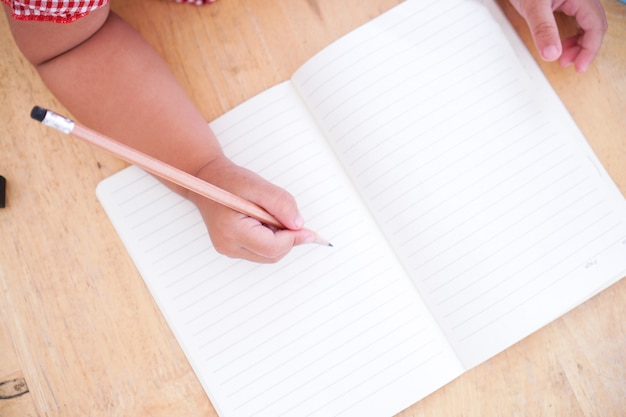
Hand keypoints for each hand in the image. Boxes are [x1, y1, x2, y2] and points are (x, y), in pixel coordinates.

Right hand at [188, 156, 317, 262]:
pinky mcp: (232, 249)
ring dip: (279, 239)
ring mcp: (229, 250)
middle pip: (272, 254)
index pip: (273, 247)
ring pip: (269, 255)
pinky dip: (270, 239)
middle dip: (287, 238)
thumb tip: (299, 225)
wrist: (207, 180)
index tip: (305, 228)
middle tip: (285, 216)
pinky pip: (261, 251)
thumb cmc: (229, 181)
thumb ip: (281, 204)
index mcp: (232, 231)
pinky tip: (263, 222)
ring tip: (268, 215)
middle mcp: (228, 246)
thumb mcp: (258, 185)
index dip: (294, 238)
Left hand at [509, 0, 606, 71]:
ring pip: (586, 23)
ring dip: (578, 42)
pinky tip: (560, 43)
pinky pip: (576, 19)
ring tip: (563, 57)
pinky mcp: (564, 0)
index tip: (579, 67)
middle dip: (584, 48)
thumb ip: (543, 29)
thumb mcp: (533, 6)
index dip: (590, 49)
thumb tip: (552, 54)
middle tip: (569, 64)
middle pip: (594, 25)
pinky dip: (571, 33)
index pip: (595, 25)